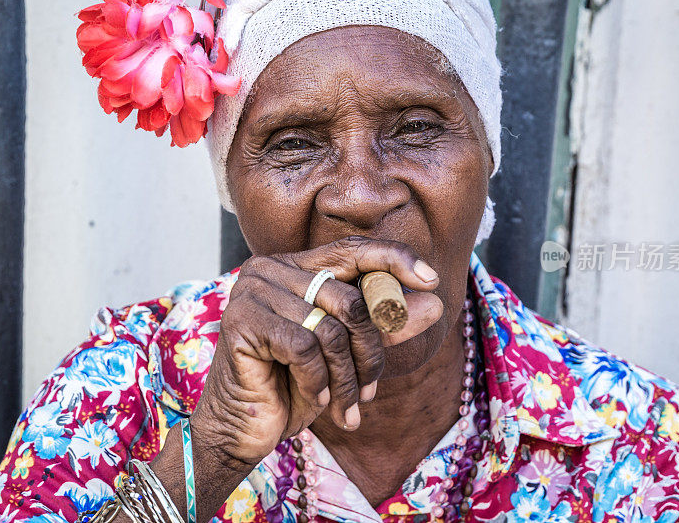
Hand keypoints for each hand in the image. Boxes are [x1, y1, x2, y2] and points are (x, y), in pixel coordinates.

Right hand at [190, 236, 443, 466]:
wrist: (244, 428)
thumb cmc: (294, 384)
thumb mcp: (348, 353)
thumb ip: (386, 326)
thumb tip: (436, 305)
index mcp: (295, 267)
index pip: (353, 250)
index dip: (395, 259)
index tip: (433, 280)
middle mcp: (270, 269)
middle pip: (349, 299)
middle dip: (369, 353)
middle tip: (369, 391)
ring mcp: (251, 291)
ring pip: (330, 328)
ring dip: (346, 377)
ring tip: (345, 405)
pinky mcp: (241, 320)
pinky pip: (304, 347)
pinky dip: (318, 380)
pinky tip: (314, 398)